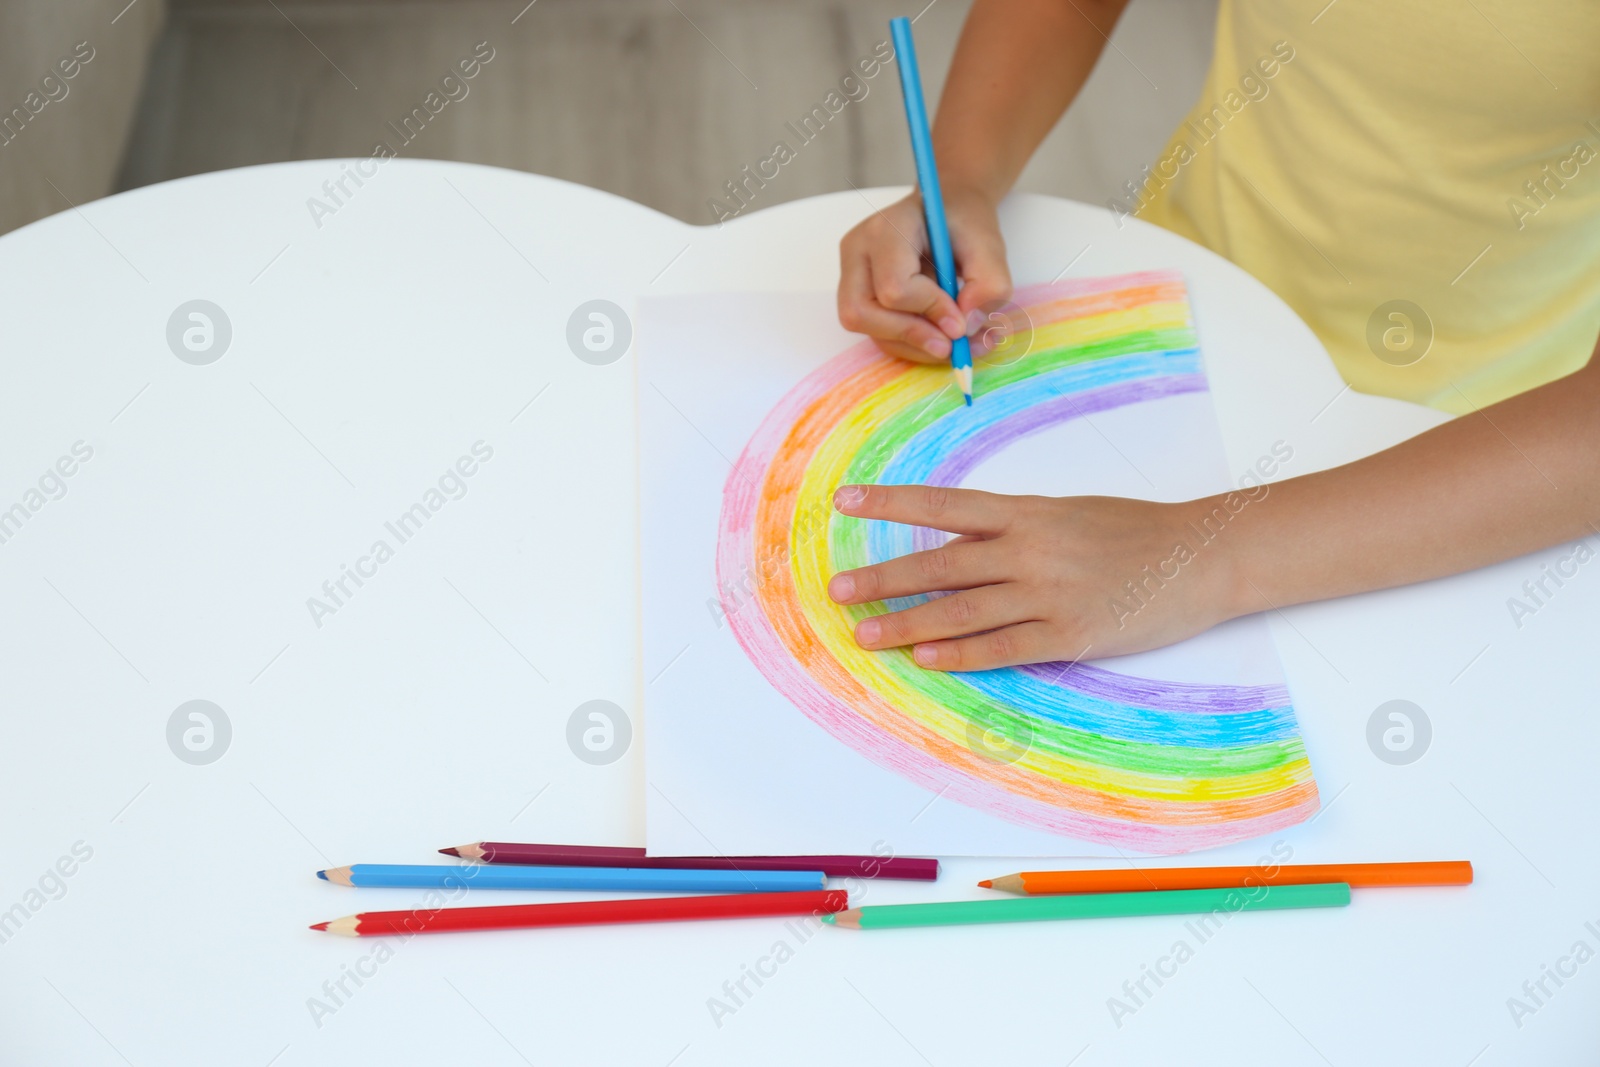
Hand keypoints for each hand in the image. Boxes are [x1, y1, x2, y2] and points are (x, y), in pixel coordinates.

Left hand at [826, 484, 1245, 669]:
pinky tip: (925, 657)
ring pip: (960, 610)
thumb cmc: (1133, 531)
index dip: (891, 502)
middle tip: (838, 591)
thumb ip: (1012, 527)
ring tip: (866, 634)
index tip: (845, 501)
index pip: (943, 504)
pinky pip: (1001, 647)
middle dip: (884, 578)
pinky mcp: (1068, 635)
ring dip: (907, 623)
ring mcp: (1047, 594)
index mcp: (1026, 511)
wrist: (1200, 557)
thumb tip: (957, 542)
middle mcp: (1028, 549)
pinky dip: (960, 653)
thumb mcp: (1065, 512)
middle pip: (939, 564)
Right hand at [837, 188, 1011, 363]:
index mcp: (887, 229)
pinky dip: (912, 346)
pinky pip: (877, 336)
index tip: (962, 323)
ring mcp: (852, 276)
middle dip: (911, 336)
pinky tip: (940, 338)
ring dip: (914, 345)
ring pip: (868, 331)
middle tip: (951, 346)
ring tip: (954, 342)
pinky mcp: (858, 297)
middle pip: (862, 314)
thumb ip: (989, 284)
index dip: (930, 310)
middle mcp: (858, 252)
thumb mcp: (989, 246)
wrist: (949, 215)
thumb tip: (966, 328)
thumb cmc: (963, 225)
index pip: (894, 285)